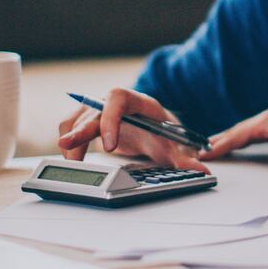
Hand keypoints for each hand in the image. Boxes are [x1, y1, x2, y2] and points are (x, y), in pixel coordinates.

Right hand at [57, 88, 207, 171]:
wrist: (156, 127)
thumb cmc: (163, 131)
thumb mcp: (176, 143)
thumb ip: (185, 157)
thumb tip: (200, 170)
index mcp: (138, 101)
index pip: (118, 98)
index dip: (111, 119)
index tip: (111, 145)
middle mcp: (115, 102)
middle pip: (92, 110)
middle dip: (79, 129)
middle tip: (68, 146)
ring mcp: (99, 110)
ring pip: (76, 119)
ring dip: (72, 140)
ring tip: (73, 164)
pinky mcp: (89, 122)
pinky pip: (71, 127)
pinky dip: (69, 143)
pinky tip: (72, 160)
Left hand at [199, 105, 267, 165]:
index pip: (252, 133)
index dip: (235, 141)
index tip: (221, 149)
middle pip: (241, 131)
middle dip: (222, 141)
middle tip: (204, 150)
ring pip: (237, 132)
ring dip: (219, 143)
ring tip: (203, 152)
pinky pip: (240, 135)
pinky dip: (225, 143)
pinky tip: (213, 151)